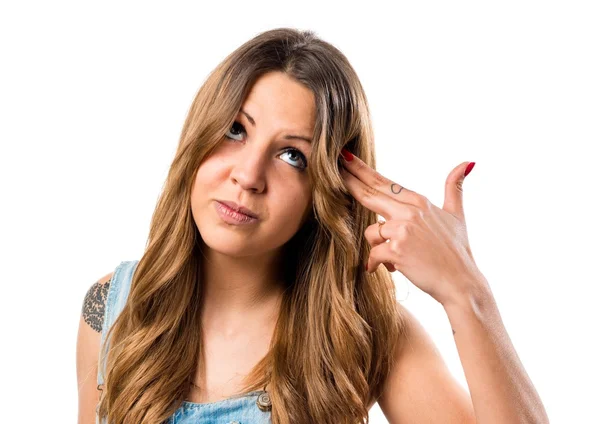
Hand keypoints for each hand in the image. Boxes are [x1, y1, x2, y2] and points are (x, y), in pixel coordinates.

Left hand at [339, 149, 485, 306]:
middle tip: (333, 168)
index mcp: (419, 202)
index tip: (345, 157)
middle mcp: (410, 211)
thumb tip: (467, 163)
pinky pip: (373, 254)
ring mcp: (402, 229)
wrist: (461, 283)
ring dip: (379, 248)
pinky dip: (377, 264)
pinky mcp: (396, 250)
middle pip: (370, 194)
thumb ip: (455, 188)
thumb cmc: (457, 252)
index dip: (362, 170)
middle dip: (348, 181)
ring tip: (398, 259)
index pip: (383, 183)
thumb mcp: (457, 215)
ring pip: (371, 232)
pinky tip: (390, 269)